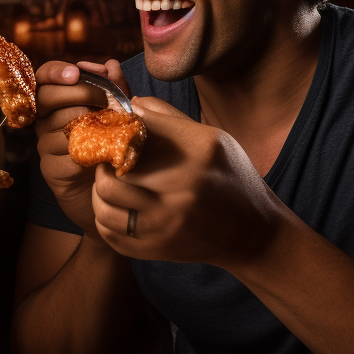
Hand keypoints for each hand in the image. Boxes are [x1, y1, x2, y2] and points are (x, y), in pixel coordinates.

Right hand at [34, 59, 129, 234]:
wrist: (108, 187)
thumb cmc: (111, 144)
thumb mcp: (117, 111)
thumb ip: (115, 88)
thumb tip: (110, 64)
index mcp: (55, 102)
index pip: (43, 78)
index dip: (56, 71)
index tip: (75, 72)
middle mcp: (43, 121)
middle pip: (46, 98)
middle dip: (78, 94)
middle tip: (105, 100)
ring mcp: (44, 146)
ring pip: (57, 127)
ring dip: (87, 125)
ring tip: (111, 128)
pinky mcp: (50, 170)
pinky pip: (65, 156)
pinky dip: (87, 154)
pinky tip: (104, 155)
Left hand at [90, 96, 279, 267]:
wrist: (252, 233)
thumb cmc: (230, 178)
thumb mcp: (214, 140)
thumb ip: (170, 119)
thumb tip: (131, 104)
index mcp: (197, 153)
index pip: (137, 131)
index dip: (119, 128)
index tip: (116, 130)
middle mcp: (181, 190)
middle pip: (114, 170)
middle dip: (105, 161)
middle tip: (109, 159)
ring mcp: (166, 225)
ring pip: (104, 202)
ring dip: (101, 190)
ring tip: (111, 182)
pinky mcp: (155, 249)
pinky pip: (108, 232)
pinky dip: (105, 217)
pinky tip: (117, 207)